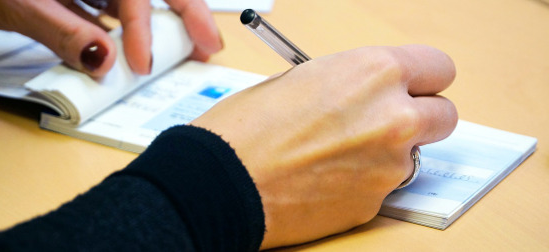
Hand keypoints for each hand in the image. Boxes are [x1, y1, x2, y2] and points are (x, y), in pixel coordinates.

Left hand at [0, 0, 221, 76]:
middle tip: (208, 45)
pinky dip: (124, 32)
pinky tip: (131, 50)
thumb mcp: (15, 5)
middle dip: (184, 11)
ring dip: (159, 25)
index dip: (143, 26)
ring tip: (182, 50)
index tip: (141, 64)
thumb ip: (64, 32)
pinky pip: (108, 10)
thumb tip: (105, 61)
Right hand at [191, 45, 457, 248]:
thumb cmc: (246, 127)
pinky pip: (383, 187)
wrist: (221, 182)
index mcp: (374, 73)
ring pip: (412, 156)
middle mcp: (393, 118)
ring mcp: (388, 166)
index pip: (438, 68)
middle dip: (420, 118)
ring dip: (387, 153)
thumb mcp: (301, 79)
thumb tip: (365, 94)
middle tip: (387, 123)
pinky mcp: (373, 204)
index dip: (422, 79)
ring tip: (335, 155)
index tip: (412, 89)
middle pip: (444, 115)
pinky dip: (362, 182)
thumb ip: (350, 83)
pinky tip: (324, 178)